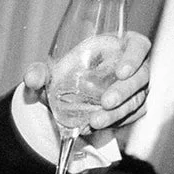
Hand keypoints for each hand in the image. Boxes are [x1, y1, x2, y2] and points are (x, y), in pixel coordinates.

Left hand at [22, 31, 152, 132]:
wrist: (66, 97)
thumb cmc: (66, 74)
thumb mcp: (49, 73)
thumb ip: (39, 73)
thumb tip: (32, 78)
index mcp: (120, 45)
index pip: (139, 46)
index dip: (134, 58)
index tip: (121, 72)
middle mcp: (135, 66)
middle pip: (141, 77)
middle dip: (124, 91)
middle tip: (106, 102)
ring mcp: (138, 88)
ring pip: (138, 100)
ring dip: (118, 112)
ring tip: (96, 122)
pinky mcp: (135, 107)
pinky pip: (133, 115)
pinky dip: (118, 122)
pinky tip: (98, 127)